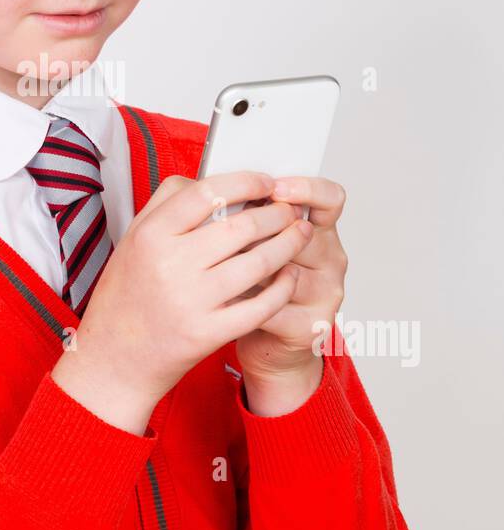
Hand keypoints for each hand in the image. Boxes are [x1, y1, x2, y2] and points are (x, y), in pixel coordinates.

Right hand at [71, 171, 308, 408]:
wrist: (113, 359)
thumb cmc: (125, 297)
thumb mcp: (132, 240)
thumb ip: (166, 205)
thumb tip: (210, 181)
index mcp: (151, 235)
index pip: (208, 192)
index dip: (245, 182)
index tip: (265, 182)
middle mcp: (170, 264)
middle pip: (241, 225)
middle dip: (276, 213)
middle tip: (289, 210)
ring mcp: (192, 301)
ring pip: (259, 262)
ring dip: (289, 244)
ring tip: (300, 234)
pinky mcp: (209, 333)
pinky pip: (261, 305)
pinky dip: (283, 287)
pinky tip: (290, 275)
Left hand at [235, 176, 347, 383]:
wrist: (265, 341)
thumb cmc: (252, 284)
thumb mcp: (251, 241)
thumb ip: (237, 212)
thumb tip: (197, 187)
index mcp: (318, 228)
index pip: (329, 198)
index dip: (306, 190)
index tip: (274, 188)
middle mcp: (330, 258)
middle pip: (302, 232)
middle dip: (259, 232)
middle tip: (226, 231)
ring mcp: (325, 293)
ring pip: (285, 269)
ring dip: (247, 266)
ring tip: (218, 264)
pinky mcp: (311, 325)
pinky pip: (273, 306)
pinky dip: (243, 300)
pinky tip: (223, 296)